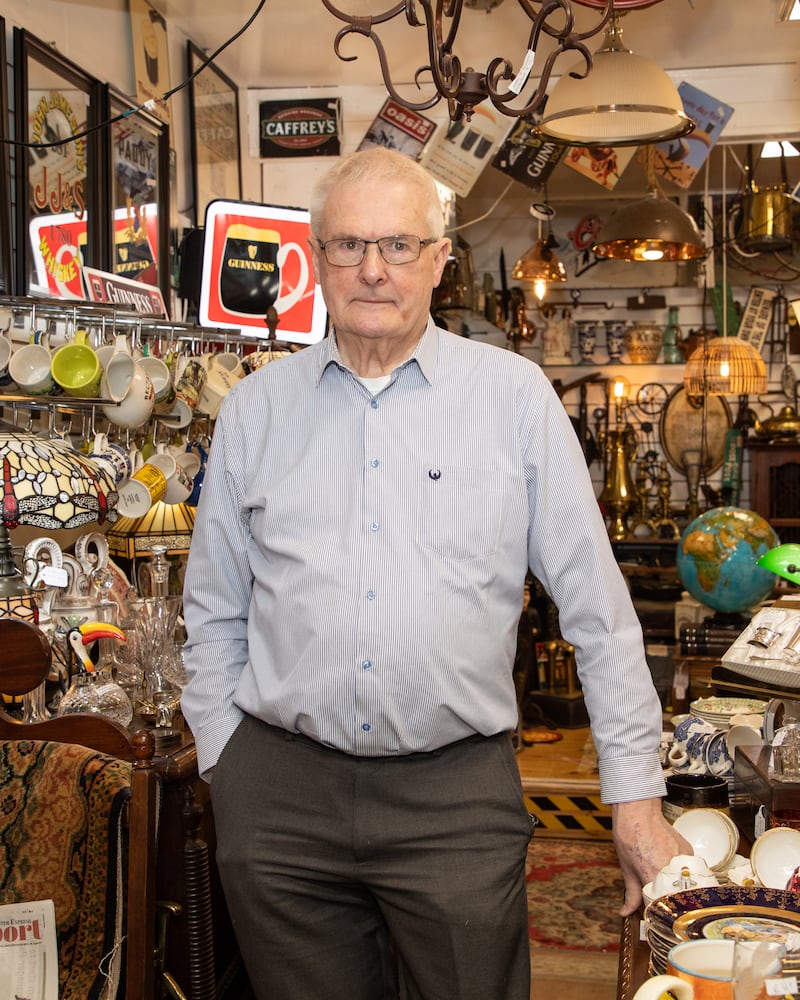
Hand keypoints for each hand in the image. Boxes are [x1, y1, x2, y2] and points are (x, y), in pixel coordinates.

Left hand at [612, 798, 692, 915]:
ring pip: (688, 884)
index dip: (660, 911)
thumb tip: (626, 911)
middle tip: (665, 900)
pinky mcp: (689, 852)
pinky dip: (685, 874)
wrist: (637, 811)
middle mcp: (671, 870)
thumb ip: (631, 894)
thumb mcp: (627, 868)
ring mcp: (683, 859)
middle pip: (679, 897)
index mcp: (653, 877)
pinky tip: (675, 871)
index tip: (657, 911)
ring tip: (671, 886)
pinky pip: (691, 870)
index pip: (663, 906)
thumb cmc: (629, 835)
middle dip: (672, 901)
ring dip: (680, 888)